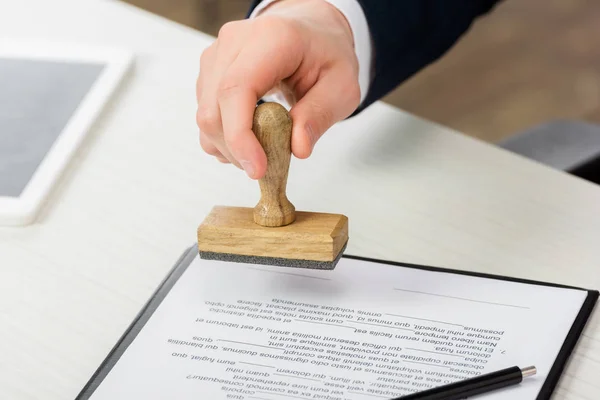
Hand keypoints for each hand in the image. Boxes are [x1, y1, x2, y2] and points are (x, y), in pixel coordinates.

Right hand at [196, 0, 359, 178]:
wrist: (310, 30)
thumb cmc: (326, 54)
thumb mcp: (342, 85)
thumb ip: (321, 115)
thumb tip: (298, 148)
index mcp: (271, 38)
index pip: (237, 89)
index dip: (240, 135)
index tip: (257, 168)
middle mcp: (234, 43)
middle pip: (214, 109)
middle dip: (237, 150)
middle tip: (267, 167)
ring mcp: (216, 56)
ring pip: (206, 117)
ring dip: (230, 147)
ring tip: (264, 150)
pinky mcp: (209, 72)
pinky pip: (206, 116)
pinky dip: (224, 138)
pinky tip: (250, 139)